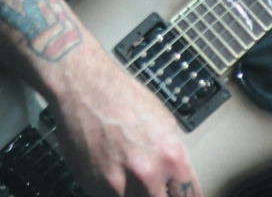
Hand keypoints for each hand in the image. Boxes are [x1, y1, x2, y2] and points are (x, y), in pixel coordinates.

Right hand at [48, 40, 202, 196]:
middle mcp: (147, 173)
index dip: (183, 195)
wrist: (82, 86)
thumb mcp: (163, 120)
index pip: (188, 196)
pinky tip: (109, 169)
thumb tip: (176, 178)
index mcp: (170, 155)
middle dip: (157, 194)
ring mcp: (119, 184)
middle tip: (152, 186)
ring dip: (134, 193)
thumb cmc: (121, 96)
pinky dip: (112, 189)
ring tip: (127, 172)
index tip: (177, 194)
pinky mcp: (94, 187)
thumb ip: (172, 155)